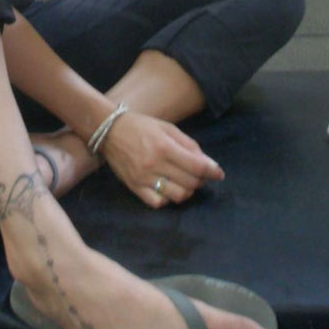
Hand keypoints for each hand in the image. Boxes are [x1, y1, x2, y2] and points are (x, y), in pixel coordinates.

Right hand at [100, 111, 224, 207]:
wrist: (109, 131)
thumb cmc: (141, 126)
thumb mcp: (167, 128)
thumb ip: (189, 145)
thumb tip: (208, 163)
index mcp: (164, 147)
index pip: (196, 166)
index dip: (212, 172)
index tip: (219, 174)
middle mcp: (154, 164)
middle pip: (190, 183)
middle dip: (201, 180)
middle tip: (200, 174)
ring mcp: (143, 178)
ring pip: (177, 196)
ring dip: (187, 190)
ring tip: (185, 181)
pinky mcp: (134, 187)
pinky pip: (158, 203)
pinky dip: (168, 199)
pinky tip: (169, 189)